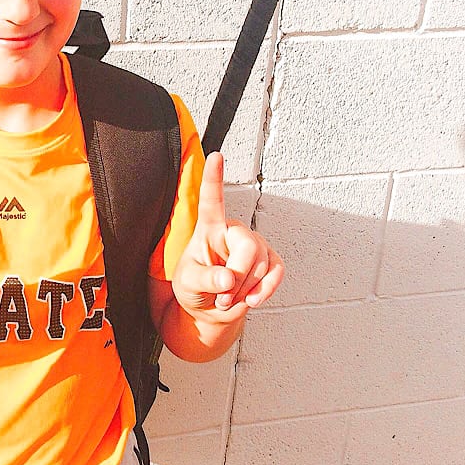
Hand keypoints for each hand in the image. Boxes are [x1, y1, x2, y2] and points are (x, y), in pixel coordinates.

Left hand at [172, 152, 283, 321]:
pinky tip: (251, 299)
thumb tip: (229, 277)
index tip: (217, 155)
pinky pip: (277, 272)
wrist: (209, 309)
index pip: (212, 200)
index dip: (214, 178)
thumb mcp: (188, 284)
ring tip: (227, 299)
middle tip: (222, 296)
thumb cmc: (193, 288)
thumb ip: (205, 279)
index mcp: (209, 227)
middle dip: (239, 275)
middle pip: (249, 247)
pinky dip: (265, 290)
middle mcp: (234, 231)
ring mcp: (255, 244)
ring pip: (262, 264)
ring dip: (245, 289)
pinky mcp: (270, 261)